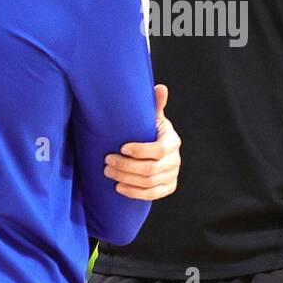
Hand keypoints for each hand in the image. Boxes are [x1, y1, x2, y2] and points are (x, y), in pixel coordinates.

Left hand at [104, 84, 181, 200]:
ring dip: (125, 178)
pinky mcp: (168, 188)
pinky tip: (119, 187)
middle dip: (126, 166)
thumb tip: (160, 87)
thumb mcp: (153, 118)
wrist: (157, 152)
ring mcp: (173, 175)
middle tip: (107, 161)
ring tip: (108, 172)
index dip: (141, 150)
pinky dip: (134, 192)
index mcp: (172, 141)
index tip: (121, 148)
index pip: (159, 149)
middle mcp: (176, 160)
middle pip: (151, 168)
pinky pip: (152, 195)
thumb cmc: (150, 131)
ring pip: (148, 182)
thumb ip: (155, 105)